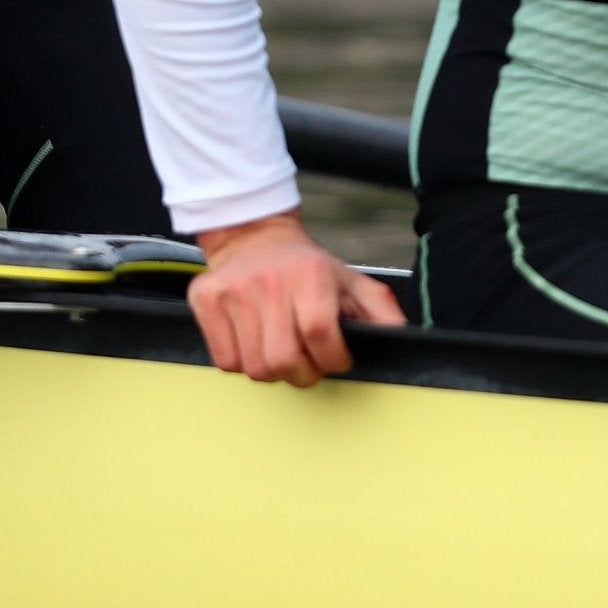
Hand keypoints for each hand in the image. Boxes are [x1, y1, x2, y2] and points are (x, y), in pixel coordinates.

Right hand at [188, 210, 405, 385]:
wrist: (254, 235)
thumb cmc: (306, 266)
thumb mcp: (351, 281)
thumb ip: (381, 312)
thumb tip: (402, 341)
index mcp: (310, 275)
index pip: (321, 338)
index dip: (332, 359)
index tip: (334, 357)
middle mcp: (270, 281)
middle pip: (284, 361)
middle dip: (301, 372)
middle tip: (305, 358)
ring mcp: (233, 291)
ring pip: (254, 368)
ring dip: (271, 368)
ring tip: (278, 345)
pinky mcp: (205, 299)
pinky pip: (225, 361)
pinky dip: (241, 361)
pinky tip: (252, 339)